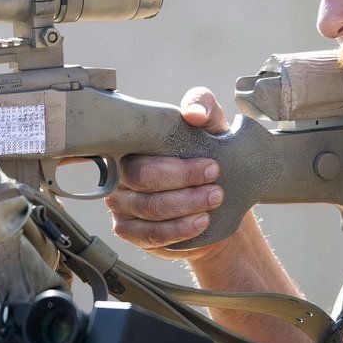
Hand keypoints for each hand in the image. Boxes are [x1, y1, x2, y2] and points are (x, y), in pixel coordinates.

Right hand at [105, 87, 237, 260]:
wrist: (219, 202)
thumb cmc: (209, 157)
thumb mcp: (212, 128)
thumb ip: (204, 107)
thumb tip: (193, 113)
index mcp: (136, 148)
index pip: (144, 155)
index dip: (179, 167)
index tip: (213, 167)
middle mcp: (123, 176)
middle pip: (144, 182)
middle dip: (185, 187)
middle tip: (216, 189)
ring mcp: (123, 206)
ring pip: (149, 210)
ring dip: (186, 209)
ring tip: (213, 204)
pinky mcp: (132, 233)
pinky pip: (150, 236)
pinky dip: (178, 230)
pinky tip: (200, 223)